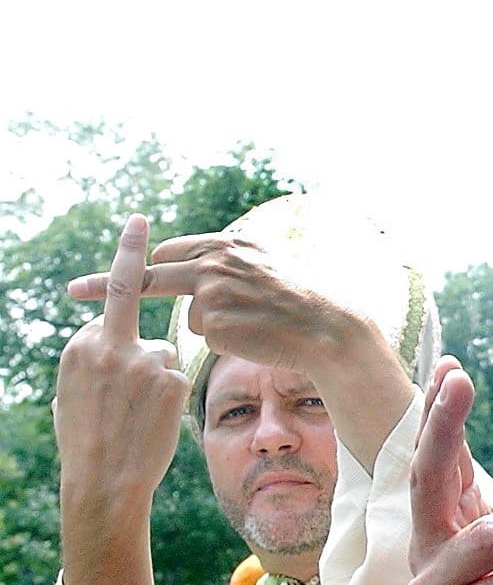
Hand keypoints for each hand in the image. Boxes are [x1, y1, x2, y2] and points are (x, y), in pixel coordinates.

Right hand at [56, 215, 189, 584]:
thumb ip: (96, 355)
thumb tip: (110, 335)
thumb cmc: (88, 439)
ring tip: (136, 413)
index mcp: (81, 343)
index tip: (136, 228)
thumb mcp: (76, 389)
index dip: (125, 284)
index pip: (111, 307)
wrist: (104, 479)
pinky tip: (152, 419)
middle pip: (130, 296)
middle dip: (132, 252)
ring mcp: (142, 360)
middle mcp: (109, 344)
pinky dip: (169, 393)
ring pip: (164, 350)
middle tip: (140, 219)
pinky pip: (177, 374)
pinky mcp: (170, 379)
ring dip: (157, 374)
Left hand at [69, 225, 413, 466]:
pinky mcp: (216, 320)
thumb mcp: (264, 267)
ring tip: (254, 326)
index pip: (171, 253)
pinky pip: (207, 336)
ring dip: (212, 325)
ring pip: (191, 314)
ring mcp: (213, 290)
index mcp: (227, 244)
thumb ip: (226, 263)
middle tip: (73, 290)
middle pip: (154, 274)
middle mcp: (215, 261)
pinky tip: (254, 336)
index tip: (102, 271)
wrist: (328, 328)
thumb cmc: (300, 303)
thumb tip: (194, 264)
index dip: (138, 264)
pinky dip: (226, 340)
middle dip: (111, 283)